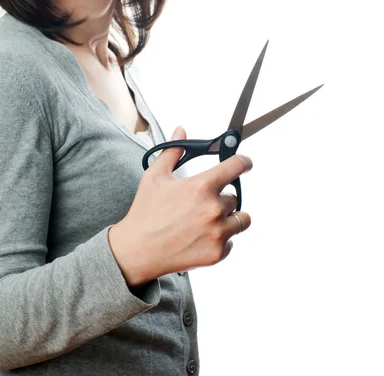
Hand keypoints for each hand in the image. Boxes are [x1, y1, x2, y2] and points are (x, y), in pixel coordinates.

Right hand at [109, 125, 251, 285]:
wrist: (137, 251)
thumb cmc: (145, 213)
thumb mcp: (155, 177)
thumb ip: (172, 152)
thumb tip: (181, 130)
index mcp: (202, 186)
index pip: (237, 166)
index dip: (244, 162)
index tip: (245, 163)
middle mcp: (214, 209)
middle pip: (234, 196)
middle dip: (220, 198)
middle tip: (199, 205)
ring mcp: (218, 232)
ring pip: (240, 219)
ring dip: (228, 218)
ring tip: (204, 222)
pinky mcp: (218, 253)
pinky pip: (232, 241)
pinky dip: (221, 239)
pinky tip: (200, 238)